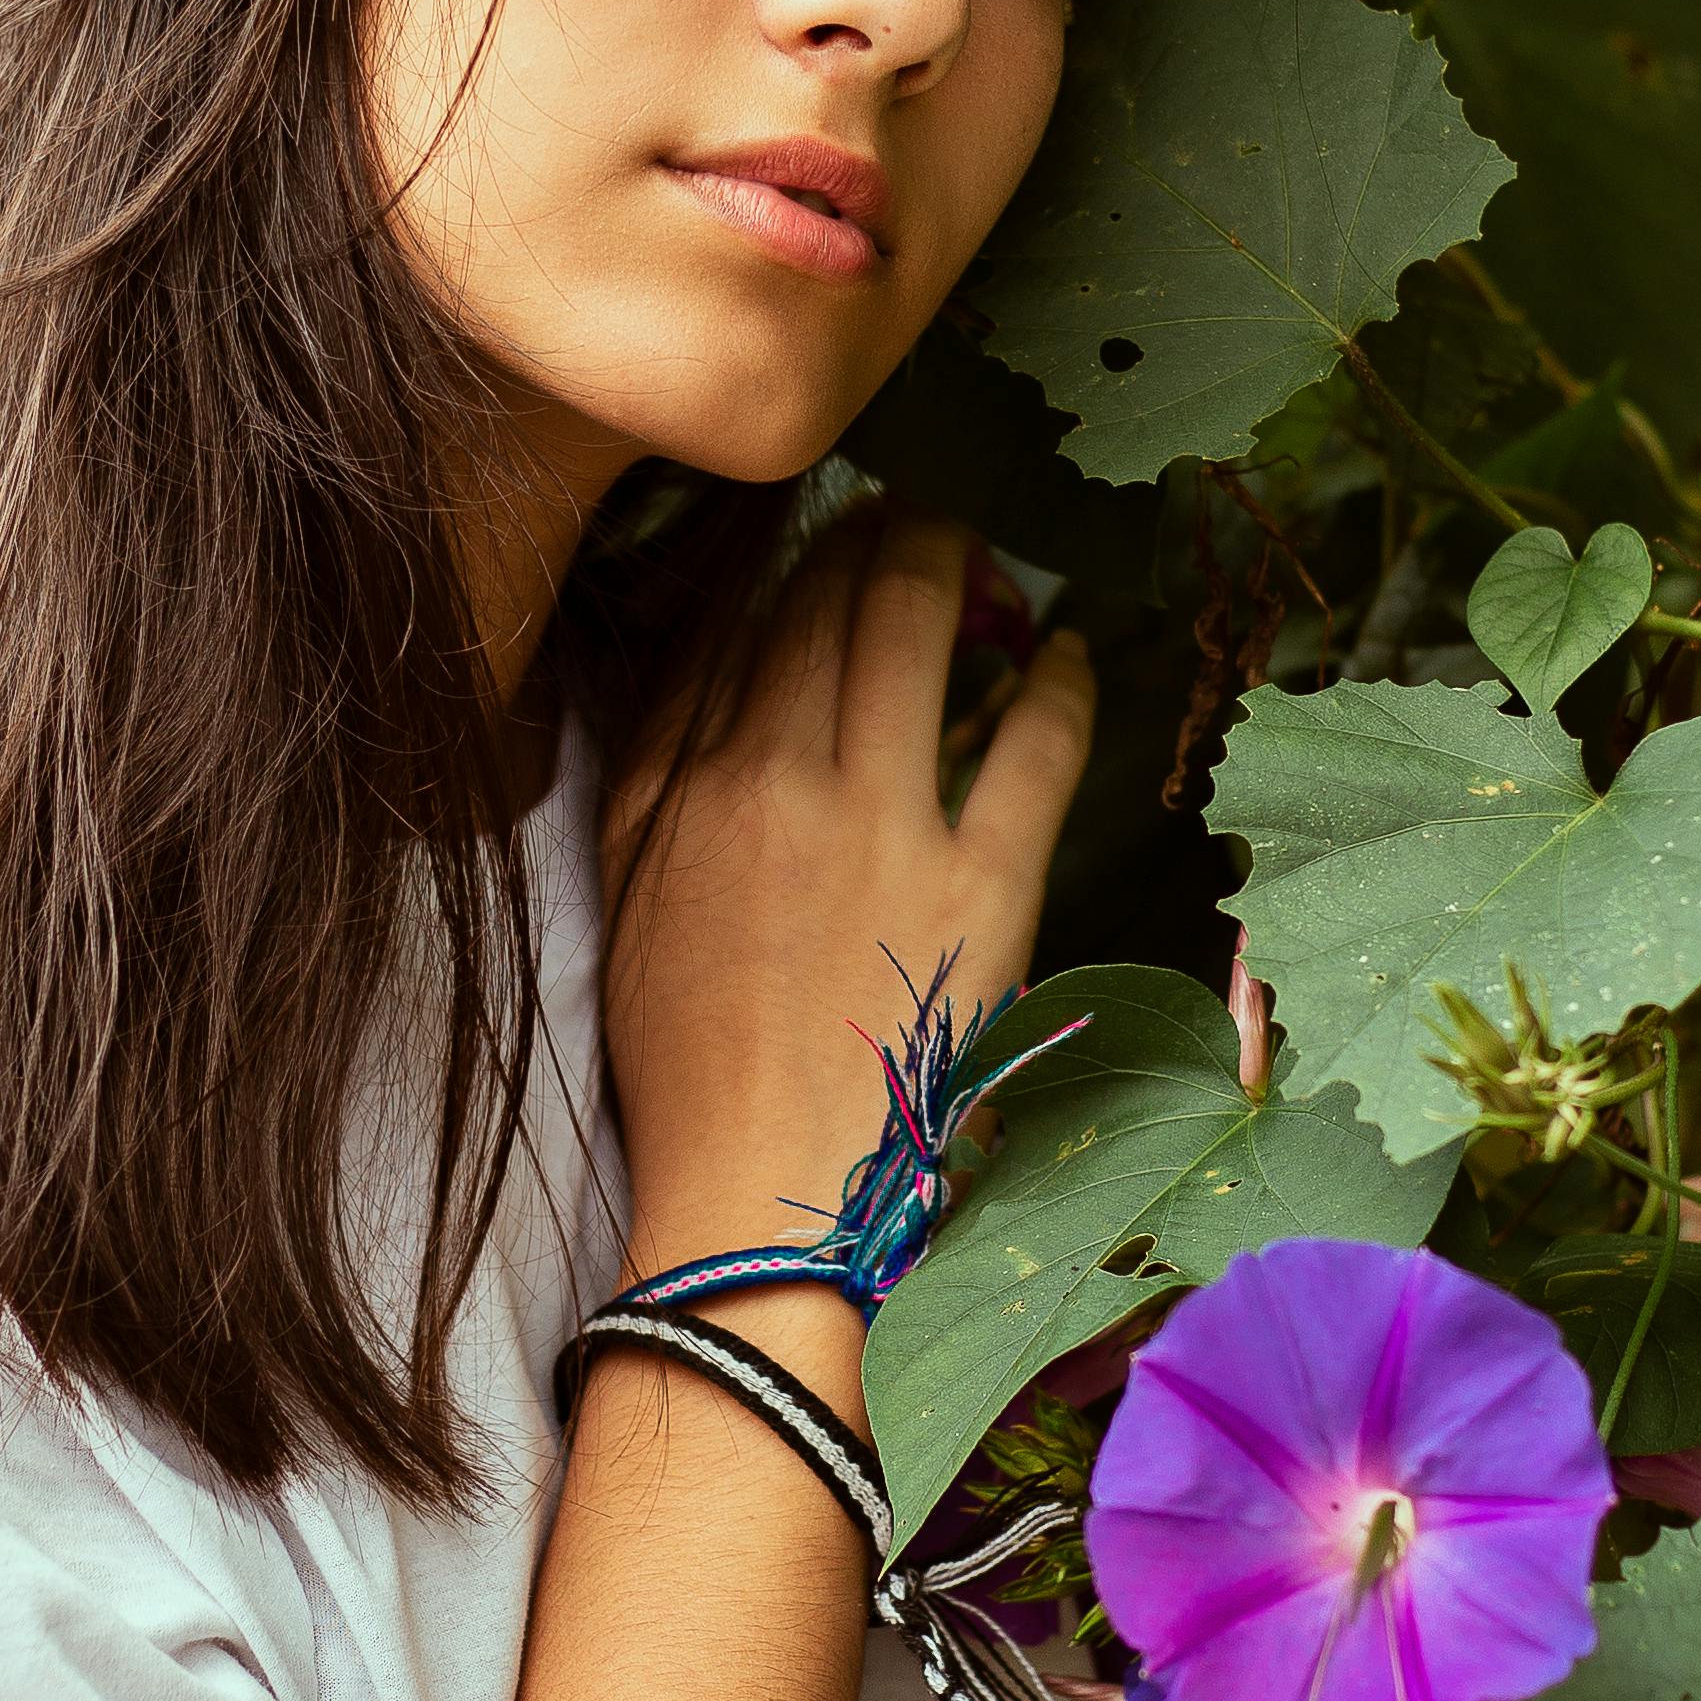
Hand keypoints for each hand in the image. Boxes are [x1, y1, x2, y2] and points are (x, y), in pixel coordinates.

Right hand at [600, 508, 1093, 1278]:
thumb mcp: (629, 890)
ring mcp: (889, 829)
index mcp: (701, 781)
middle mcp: (788, 780)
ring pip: (922, 638)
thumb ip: (656, 759)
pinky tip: (1071, 651)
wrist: (760, 1187)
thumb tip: (705, 641)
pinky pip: (1034, 746)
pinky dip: (1059, 681)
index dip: (805, 550)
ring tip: (984, 553)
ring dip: (959, 571)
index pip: (757, 617)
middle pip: (840, 602)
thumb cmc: (687, 1052)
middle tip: (922, 514)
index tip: (837, 521)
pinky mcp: (983, 888)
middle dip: (886, 535)